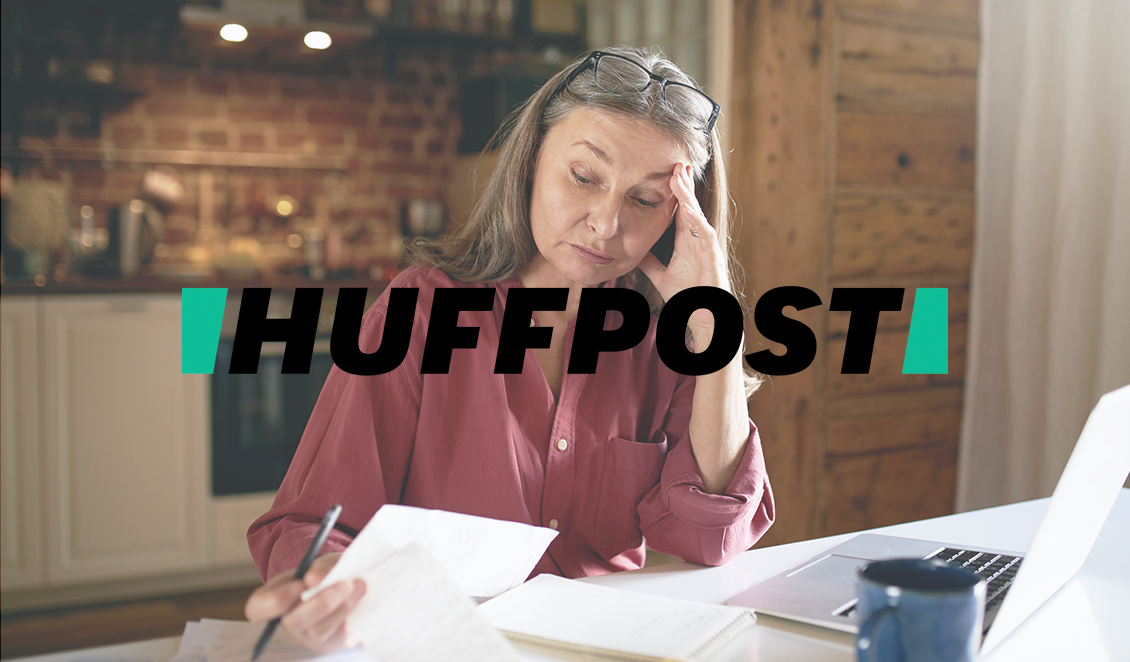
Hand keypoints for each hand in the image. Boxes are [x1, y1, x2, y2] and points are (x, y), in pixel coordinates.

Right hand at [244, 552, 366, 653]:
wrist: (344, 585)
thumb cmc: (325, 573)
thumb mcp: (320, 563)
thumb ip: (320, 567)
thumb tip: (316, 579)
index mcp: (272, 601)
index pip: (258, 608)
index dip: (276, 600)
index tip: (299, 584)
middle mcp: (286, 623)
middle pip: (293, 623)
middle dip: (320, 604)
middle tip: (344, 584)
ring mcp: (308, 638)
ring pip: (320, 630)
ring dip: (343, 607)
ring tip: (359, 585)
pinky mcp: (332, 644)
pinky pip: (341, 635)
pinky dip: (353, 613)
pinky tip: (362, 596)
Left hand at [638, 162, 729, 335]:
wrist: (704, 315)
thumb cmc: (689, 296)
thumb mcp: (662, 276)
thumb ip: (649, 263)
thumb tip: (631, 252)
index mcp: (685, 239)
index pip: (677, 208)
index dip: (671, 191)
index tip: (662, 171)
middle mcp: (697, 237)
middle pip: (688, 204)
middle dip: (682, 183)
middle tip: (674, 160)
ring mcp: (706, 244)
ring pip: (696, 212)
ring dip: (688, 194)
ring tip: (679, 174)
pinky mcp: (713, 254)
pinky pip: (704, 232)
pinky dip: (696, 218)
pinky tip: (688, 206)